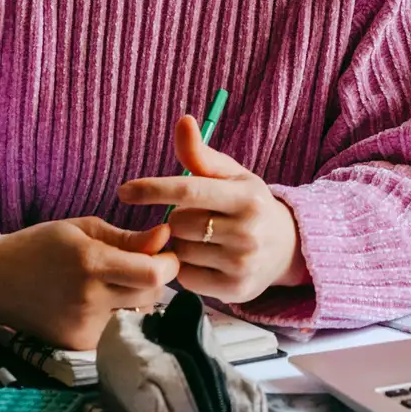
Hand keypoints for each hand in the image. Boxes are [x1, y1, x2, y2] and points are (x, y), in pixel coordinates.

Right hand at [0, 218, 178, 350]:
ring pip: (137, 313)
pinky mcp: (78, 345)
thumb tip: (166, 236)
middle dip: (155, 278)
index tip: (164, 254)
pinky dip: (116, 314)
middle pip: (152, 295)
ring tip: (112, 283)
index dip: (168, 264)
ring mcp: (83, 326)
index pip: (153, 274)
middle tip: (138, 265)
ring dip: (136, 298)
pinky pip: (117, 328)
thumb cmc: (39, 246)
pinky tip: (94, 302)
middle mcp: (89, 298)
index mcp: (90, 262)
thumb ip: (127, 237)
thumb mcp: (82, 229)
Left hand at [117, 115, 308, 304]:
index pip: (189, 191)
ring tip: (203, 238)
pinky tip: (204, 259)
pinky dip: (186, 268)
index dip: (153, 189)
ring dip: (180, 243)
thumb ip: (200, 153)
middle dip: (176, 219)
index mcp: (247, 197)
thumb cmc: (248, 204)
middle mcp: (248, 232)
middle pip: (180, 224)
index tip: (124, 191)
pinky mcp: (235, 291)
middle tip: (194, 217)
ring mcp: (242, 264)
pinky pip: (187, 278)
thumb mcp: (230, 175)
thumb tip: (183, 120)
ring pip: (181, 251)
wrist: (286, 247)